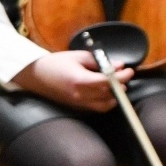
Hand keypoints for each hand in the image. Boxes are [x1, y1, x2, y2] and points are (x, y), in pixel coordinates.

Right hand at [12, 50, 132, 111]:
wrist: (35, 75)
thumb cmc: (56, 63)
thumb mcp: (79, 56)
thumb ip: (100, 61)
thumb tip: (118, 65)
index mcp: (80, 81)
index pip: (108, 82)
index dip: (122, 77)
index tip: (129, 70)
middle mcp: (80, 95)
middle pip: (109, 94)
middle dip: (120, 84)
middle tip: (125, 74)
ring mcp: (78, 103)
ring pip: (105, 104)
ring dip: (115, 95)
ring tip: (118, 83)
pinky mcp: (76, 107)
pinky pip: (97, 108)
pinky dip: (107, 102)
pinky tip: (108, 92)